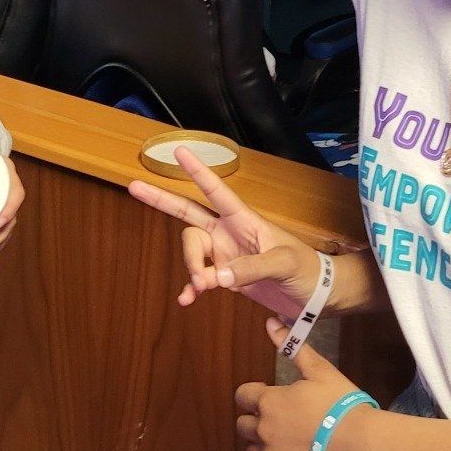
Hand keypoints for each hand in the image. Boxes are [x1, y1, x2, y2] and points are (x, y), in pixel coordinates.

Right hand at [126, 147, 322, 320]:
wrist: (315, 295)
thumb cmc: (306, 269)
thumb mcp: (283, 264)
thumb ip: (251, 267)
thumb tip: (216, 275)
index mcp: (244, 220)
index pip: (217, 191)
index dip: (198, 171)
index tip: (179, 150)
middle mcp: (229, 232)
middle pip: (188, 213)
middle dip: (162, 200)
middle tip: (135, 187)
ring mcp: (225, 253)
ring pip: (191, 251)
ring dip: (191, 268)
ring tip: (201, 287)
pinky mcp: (226, 276)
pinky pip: (199, 278)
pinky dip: (192, 288)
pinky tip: (188, 299)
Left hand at [237, 320, 373, 450]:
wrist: (360, 444)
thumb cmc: (340, 403)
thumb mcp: (319, 370)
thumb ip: (293, 347)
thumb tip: (270, 323)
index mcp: (269, 401)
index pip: (242, 396)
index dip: (253, 395)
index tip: (269, 396)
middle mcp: (263, 430)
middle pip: (242, 427)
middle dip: (255, 422)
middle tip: (278, 422)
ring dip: (262, 449)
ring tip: (284, 445)